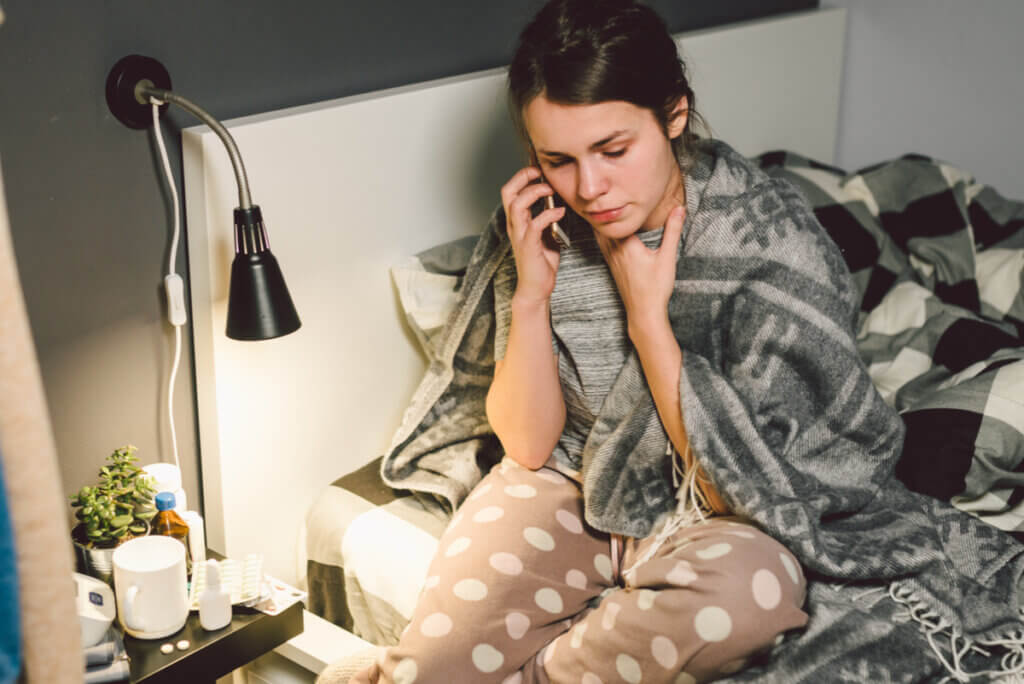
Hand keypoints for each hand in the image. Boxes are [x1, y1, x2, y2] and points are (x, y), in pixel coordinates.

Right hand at [501, 166, 565, 305]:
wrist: (536, 288)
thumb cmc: (541, 262)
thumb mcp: (545, 234)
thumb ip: (547, 218)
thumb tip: (559, 201)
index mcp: (517, 221)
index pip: (511, 190)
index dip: (522, 176)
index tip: (538, 168)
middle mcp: (514, 226)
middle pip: (508, 192)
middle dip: (523, 177)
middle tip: (540, 173)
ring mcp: (520, 236)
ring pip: (517, 205)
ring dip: (535, 192)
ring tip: (550, 190)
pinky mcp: (529, 247)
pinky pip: (535, 224)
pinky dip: (549, 214)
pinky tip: (560, 212)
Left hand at [596, 205, 683, 335]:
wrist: (644, 312)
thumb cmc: (656, 287)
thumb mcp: (667, 257)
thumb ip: (672, 231)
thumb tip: (680, 209)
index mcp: (626, 246)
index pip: (615, 219)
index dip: (612, 204)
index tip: (611, 190)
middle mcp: (615, 251)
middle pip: (602, 226)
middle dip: (601, 211)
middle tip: (600, 195)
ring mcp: (611, 260)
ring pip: (599, 237)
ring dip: (600, 223)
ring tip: (599, 208)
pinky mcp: (612, 268)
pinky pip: (602, 246)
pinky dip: (601, 236)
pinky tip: (605, 232)